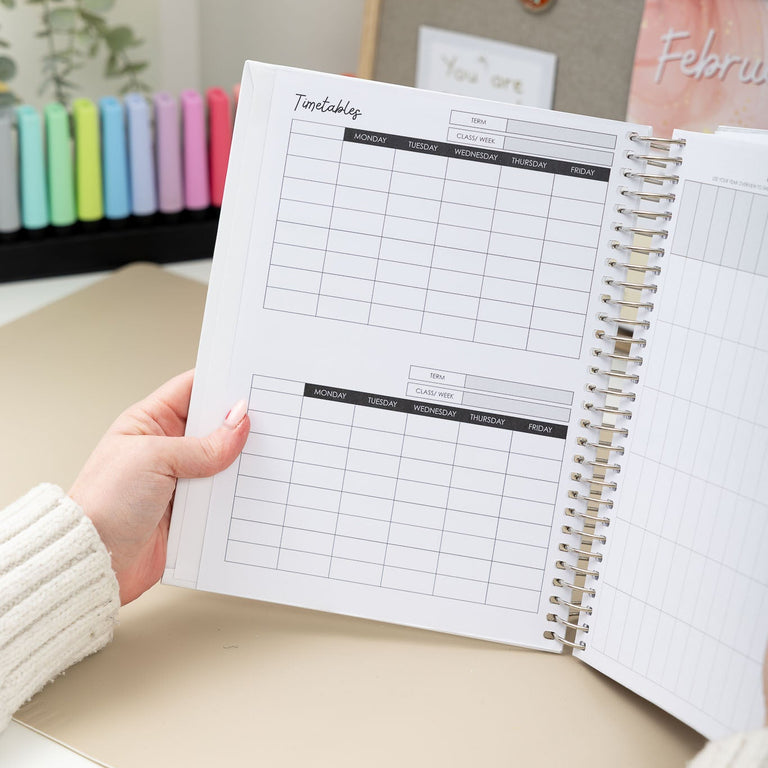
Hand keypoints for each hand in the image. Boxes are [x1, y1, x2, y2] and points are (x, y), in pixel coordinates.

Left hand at [69, 370, 248, 604]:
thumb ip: (203, 445)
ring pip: (224, 460)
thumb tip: (238, 424)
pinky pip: (224, 493)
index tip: (251, 382)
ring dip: (241, 460)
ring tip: (263, 453)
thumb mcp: (155, 459)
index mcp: (150, 422)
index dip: (221, 383)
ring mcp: (181, 478)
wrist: (98, 561)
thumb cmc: (105, 503)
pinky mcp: (192, 508)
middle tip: (267, 419)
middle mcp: (168, 447)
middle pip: (214, 425)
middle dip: (239, 422)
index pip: (192, 389)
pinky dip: (238, 491)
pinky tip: (253, 486)